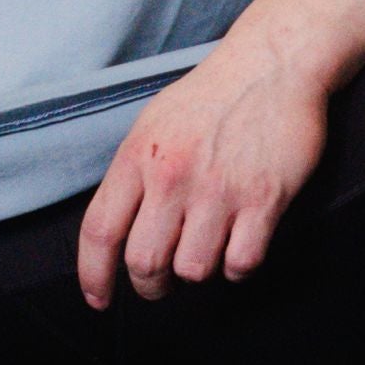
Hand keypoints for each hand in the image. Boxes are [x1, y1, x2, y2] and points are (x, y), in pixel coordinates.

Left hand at [75, 25, 331, 306]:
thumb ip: (132, 175)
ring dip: (198, 273)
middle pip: (144, 262)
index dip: (93, 276)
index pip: (100, 231)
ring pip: (194, 270)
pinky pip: (242, 263)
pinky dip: (238, 268)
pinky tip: (239, 248)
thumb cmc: (210, 98)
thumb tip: (116, 229)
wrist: (271, 65)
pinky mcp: (264, 199)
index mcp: (137, 157)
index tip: (99, 300)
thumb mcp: (152, 125)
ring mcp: (219, 190)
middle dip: (150, 286)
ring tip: (206, 251)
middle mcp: (172, 176)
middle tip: (161, 284)